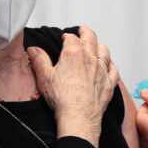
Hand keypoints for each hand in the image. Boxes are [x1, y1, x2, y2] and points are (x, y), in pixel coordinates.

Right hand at [27, 25, 119, 147]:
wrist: (79, 116)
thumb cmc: (63, 99)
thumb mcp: (45, 77)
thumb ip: (39, 60)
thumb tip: (34, 50)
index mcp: (73, 54)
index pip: (71, 37)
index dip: (67, 36)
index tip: (64, 38)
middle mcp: (90, 58)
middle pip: (91, 37)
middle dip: (86, 32)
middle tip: (83, 30)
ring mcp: (102, 70)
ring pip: (104, 50)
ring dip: (99, 46)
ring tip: (96, 45)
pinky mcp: (109, 83)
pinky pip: (114, 69)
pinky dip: (111, 65)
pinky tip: (108, 66)